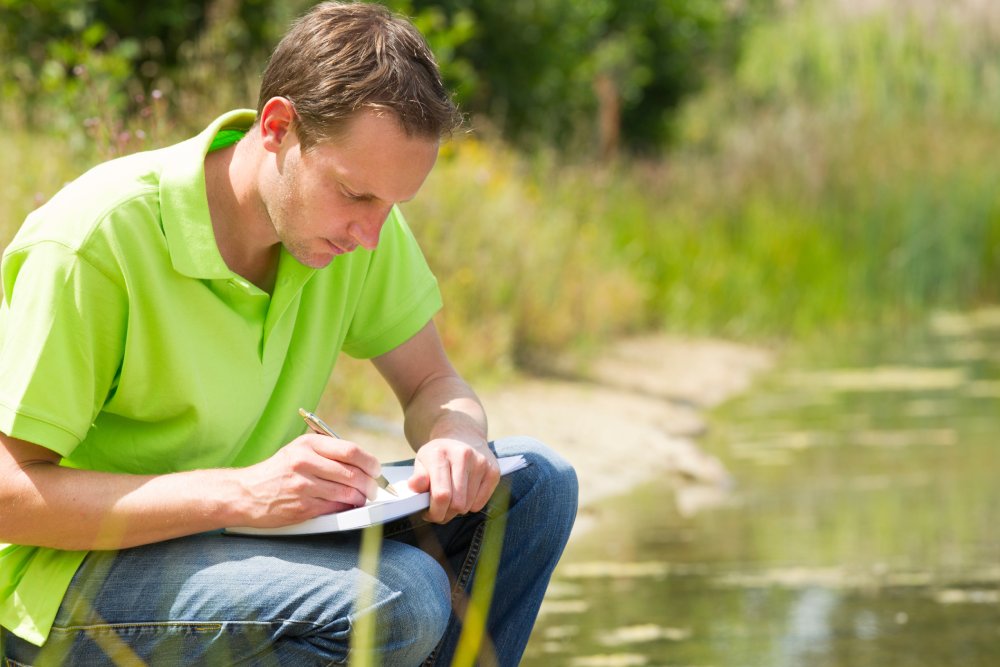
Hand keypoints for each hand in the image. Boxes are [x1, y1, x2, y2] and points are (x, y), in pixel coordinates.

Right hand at [236, 433, 380, 526]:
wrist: (244, 494)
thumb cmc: (276, 471)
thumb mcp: (297, 450)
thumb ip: (326, 452)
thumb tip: (361, 461)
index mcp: (307, 445)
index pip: (350, 451)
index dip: (370, 462)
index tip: (376, 469)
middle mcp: (305, 463)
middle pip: (353, 473)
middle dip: (370, 483)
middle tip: (374, 488)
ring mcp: (304, 486)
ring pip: (347, 492)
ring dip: (360, 497)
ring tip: (362, 497)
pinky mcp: (302, 507)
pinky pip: (335, 508)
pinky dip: (346, 508)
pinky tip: (347, 506)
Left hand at [408, 439, 500, 522]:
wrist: (463, 436)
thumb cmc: (439, 454)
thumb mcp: (422, 461)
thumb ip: (418, 477)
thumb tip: (415, 486)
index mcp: (440, 454)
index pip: (441, 495)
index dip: (435, 512)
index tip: (429, 514)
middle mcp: (463, 455)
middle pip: (457, 504)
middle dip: (445, 513)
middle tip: (439, 509)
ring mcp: (481, 463)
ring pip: (468, 506)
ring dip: (457, 510)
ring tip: (451, 500)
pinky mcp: (493, 471)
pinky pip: (480, 504)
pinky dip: (470, 505)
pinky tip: (465, 494)